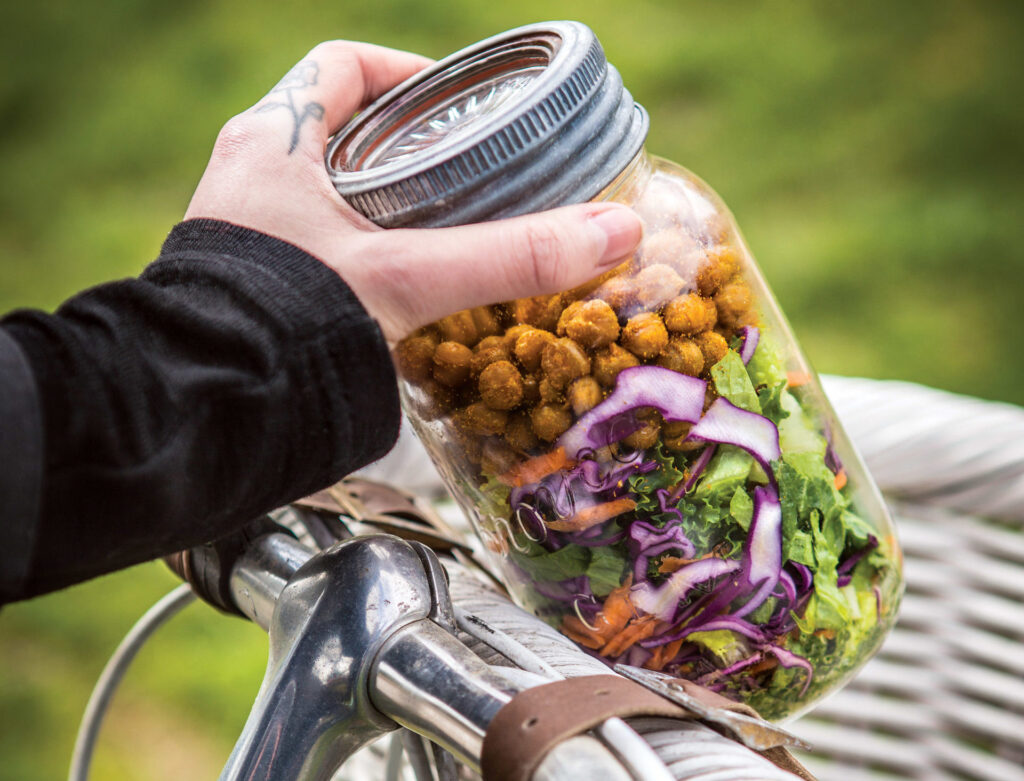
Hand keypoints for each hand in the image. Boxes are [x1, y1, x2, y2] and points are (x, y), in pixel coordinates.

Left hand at [184, 41, 642, 341]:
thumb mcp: (406, 277)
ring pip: (332, 196)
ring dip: (389, 210)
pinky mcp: (252, 287)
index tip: (458, 102)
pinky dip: (365, 259)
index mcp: (275, 141)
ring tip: (452, 235)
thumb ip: (510, 257)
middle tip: (473, 176)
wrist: (198, 411)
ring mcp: (247, 233)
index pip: (343, 67)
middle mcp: (252, 177)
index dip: (406, 71)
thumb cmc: (286, 321)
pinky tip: (406, 294)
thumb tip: (617, 230)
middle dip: (410, 149)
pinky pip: (318, 249)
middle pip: (345, 133)